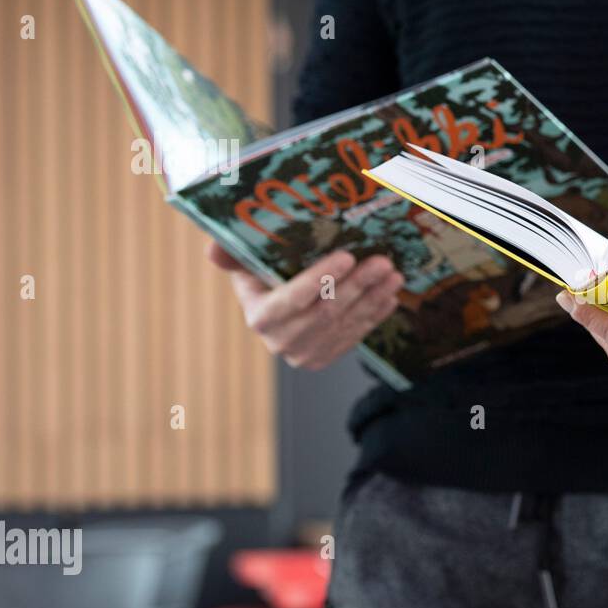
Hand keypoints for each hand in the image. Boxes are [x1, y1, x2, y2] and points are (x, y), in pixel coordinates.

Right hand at [207, 240, 404, 370]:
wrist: (277, 315)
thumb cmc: (263, 280)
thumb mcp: (245, 265)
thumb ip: (231, 255)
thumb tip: (213, 250)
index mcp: (260, 317)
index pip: (292, 299)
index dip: (321, 279)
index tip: (347, 256)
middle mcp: (282, 341)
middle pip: (326, 312)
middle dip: (358, 285)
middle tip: (382, 262)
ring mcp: (306, 354)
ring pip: (346, 323)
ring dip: (373, 298)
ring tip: (393, 275)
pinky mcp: (327, 357)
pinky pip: (356, 335)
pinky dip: (376, 314)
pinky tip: (389, 295)